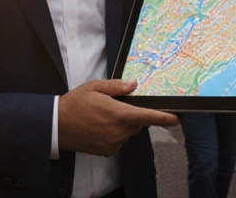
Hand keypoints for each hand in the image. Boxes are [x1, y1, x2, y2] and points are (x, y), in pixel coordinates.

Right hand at [58, 79, 178, 156]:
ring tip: (102, 117)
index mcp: (118, 114)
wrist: (58, 126)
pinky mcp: (108, 151)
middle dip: (130, 115)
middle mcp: (118, 131)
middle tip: (113, 107)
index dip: (164, 118)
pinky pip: (119, 140)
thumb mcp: (94, 87)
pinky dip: (114, 134)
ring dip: (122, 125)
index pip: (147, 116)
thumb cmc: (75, 104)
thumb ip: (116, 86)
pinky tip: (100, 127)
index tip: (177, 118)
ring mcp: (113, 143)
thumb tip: (133, 85)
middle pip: (137, 123)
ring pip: (128, 132)